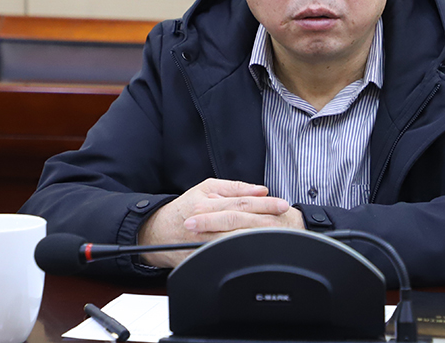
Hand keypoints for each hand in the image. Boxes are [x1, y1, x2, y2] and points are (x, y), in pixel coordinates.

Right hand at [138, 178, 303, 267]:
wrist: (158, 232)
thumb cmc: (184, 208)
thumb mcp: (206, 187)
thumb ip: (234, 187)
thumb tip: (259, 189)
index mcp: (209, 203)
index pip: (242, 202)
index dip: (264, 203)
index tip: (282, 205)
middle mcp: (208, 223)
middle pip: (243, 221)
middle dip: (267, 221)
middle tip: (287, 219)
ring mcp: (205, 243)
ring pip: (237, 240)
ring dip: (258, 237)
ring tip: (279, 234)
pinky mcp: (204, 257)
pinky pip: (227, 254)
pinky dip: (244, 251)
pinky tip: (258, 250)